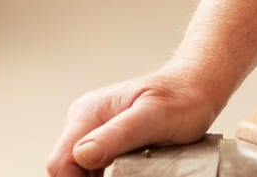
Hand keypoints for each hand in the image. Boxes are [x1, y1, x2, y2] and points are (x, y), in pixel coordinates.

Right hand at [45, 66, 222, 176]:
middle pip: (66, 168)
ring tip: (129, 174)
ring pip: (78, 170)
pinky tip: (126, 175)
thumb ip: (117, 135)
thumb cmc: (181, 99)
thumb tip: (83, 154)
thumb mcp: (153, 117)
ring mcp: (94, 129)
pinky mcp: (105, 139)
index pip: (60, 162)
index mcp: (89, 113)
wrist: (195, 88)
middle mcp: (85, 120)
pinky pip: (93, 167)